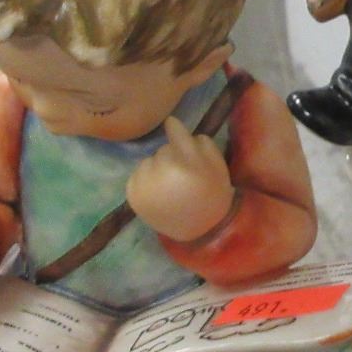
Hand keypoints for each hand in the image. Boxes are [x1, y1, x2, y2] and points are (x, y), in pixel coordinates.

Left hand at [127, 118, 233, 240]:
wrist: (200, 230)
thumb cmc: (212, 195)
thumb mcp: (218, 166)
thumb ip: (203, 143)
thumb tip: (176, 126)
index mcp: (188, 163)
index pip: (176, 132)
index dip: (174, 127)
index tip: (171, 122)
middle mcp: (164, 171)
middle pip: (163, 150)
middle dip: (172, 156)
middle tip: (181, 172)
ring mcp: (145, 184)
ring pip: (148, 161)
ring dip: (157, 168)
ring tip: (169, 185)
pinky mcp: (133, 196)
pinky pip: (137, 175)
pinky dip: (146, 180)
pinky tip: (159, 193)